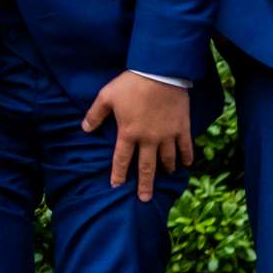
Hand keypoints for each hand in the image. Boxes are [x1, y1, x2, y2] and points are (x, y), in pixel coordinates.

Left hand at [80, 72, 192, 202]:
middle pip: (146, 167)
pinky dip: (187, 157)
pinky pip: (186, 147)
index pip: (121, 159)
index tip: (116, 187)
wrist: (160, 73)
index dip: (118, 175)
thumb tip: (85, 129)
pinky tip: (187, 165)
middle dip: (144, 184)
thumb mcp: (107, 96)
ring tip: (166, 177)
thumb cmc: (131, 84)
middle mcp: (149, 139)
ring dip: (166, 170)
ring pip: (167, 159)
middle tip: (144, 199)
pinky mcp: (182, 128)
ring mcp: (167, 135)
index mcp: (129, 133)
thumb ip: (95, 114)